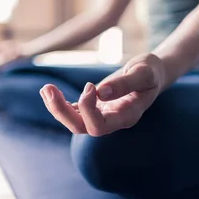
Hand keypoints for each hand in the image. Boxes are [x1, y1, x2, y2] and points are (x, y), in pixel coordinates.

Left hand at [39, 53, 165, 135]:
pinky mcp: (95, 108)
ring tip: (46, 88)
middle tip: (49, 89)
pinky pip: (73, 112)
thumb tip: (100, 93)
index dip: (87, 109)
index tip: (89, 86)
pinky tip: (49, 90)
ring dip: (56, 107)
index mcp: (127, 116)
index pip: (99, 126)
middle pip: (81, 128)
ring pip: (74, 123)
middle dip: (62, 111)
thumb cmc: (151, 70)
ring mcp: (103, 116)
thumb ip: (125, 83)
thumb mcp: (144, 71)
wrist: (153, 73)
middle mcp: (113, 121)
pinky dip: (59, 103)